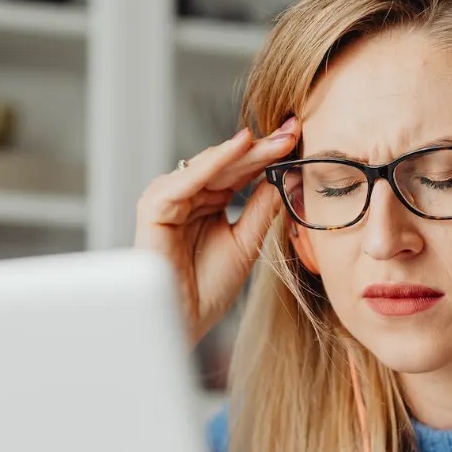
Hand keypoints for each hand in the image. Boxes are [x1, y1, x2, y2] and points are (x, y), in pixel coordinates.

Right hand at [134, 117, 298, 344]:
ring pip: (209, 166)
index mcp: (205, 202)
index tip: (298, 138)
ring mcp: (168, 199)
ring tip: (274, 140)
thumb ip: (260, 208)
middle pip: (226, 164)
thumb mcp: (246, 242)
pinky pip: (187, 179)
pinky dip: (213, 163)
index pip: (239, 171)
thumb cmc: (208, 289)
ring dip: (242, 152)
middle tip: (292, 130)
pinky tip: (239, 147)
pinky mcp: (154, 208)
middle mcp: (186, 196)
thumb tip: (285, 175)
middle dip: (261, 148)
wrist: (184, 322)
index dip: (268, 155)